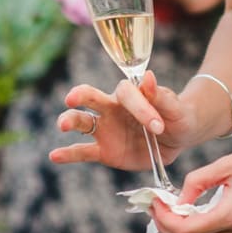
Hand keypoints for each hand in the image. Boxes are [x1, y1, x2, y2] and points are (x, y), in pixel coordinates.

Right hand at [49, 71, 201, 170]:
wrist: (177, 138)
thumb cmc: (176, 116)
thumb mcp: (175, 108)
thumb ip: (160, 96)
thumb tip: (148, 76)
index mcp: (130, 95)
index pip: (126, 94)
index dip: (140, 107)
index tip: (157, 125)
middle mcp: (111, 108)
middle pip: (90, 97)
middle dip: (80, 95)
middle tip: (72, 98)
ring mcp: (105, 130)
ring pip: (82, 122)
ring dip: (70, 120)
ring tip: (62, 124)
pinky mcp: (103, 151)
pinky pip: (83, 152)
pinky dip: (68, 154)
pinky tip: (54, 155)